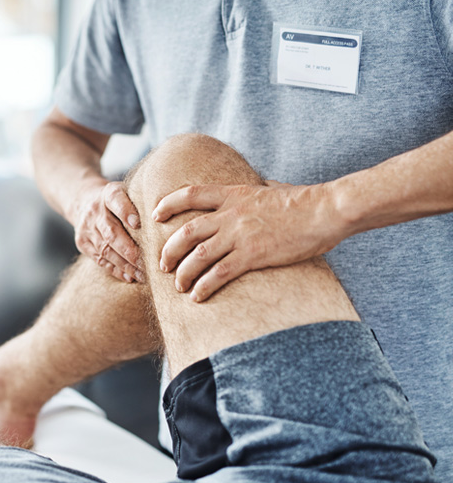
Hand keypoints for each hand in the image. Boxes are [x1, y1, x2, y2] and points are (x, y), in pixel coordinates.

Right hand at [73, 181, 144, 282]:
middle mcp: (94, 211)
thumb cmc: (118, 200)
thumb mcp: (128, 192)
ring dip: (126, 265)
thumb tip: (168, 218)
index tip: (138, 224)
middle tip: (148, 263)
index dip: (126, 212)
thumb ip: (143, 202)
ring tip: (144, 275)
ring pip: (106, 250)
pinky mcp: (82, 243)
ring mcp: (86, 228)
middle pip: (111, 233)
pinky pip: (100, 260)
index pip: (116, 200)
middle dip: (130, 251)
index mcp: (108, 194)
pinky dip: (116, 270)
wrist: (84, 201)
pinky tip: (130, 277)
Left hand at [152, 181, 344, 300]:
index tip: (155, 216)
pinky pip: (218, 274)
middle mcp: (231, 213)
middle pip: (186, 232)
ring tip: (179, 286)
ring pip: (198, 256)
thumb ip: (257, 190)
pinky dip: (203, 286)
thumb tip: (260, 186)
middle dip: (169, 250)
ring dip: (183, 273)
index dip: (168, 204)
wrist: (326, 211)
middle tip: (162, 265)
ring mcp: (240, 234)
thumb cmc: (304, 201)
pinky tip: (198, 296)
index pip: (190, 194)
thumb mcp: (272, 188)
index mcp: (234, 194)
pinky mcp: (252, 255)